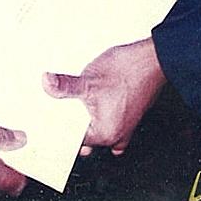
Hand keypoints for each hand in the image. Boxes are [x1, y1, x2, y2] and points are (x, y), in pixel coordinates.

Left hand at [44, 38, 164, 155]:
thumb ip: (65, 85)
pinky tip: (97, 103)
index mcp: (105, 134)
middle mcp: (117, 135)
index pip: (75, 141)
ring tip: (78, 106)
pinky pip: (112, 122)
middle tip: (62, 111)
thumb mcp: (88, 79)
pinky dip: (103, 117)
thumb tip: (47, 84)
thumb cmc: (128, 72)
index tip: (51, 122)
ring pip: (100, 131)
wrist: (153, 59)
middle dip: (73, 127)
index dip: (61, 130)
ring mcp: (126, 126)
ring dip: (89, 121)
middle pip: (87, 138)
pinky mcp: (131, 114)